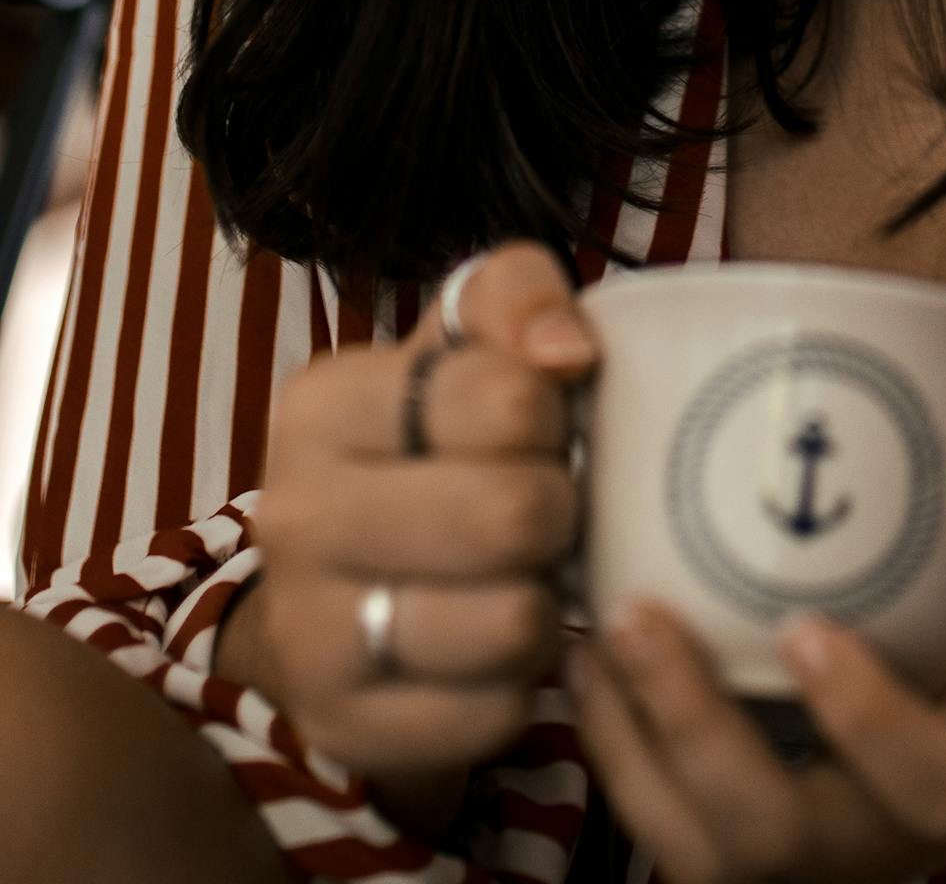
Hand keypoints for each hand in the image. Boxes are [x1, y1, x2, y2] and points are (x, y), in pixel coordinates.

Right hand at [232, 244, 595, 803]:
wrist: (338, 588)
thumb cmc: (431, 443)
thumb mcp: (465, 342)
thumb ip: (517, 297)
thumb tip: (570, 350)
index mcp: (323, 404)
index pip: (505, 399)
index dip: (552, 415)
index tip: (536, 426)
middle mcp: (296, 517)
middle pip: (512, 515)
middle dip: (557, 511)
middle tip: (544, 510)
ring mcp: (311, 634)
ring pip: (511, 623)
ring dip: (543, 601)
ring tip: (519, 577)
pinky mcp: (345, 728)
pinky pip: (496, 713)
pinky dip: (521, 685)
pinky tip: (492, 651)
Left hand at [569, 452, 945, 883]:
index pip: (934, 791)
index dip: (865, 724)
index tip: (803, 629)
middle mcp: (894, 831)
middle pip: (782, 845)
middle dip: (695, 739)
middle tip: (635, 616)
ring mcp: (818, 835)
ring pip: (702, 853)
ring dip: (632, 749)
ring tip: (592, 639)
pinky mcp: (755, 811)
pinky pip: (670, 822)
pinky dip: (617, 749)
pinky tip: (587, 658)